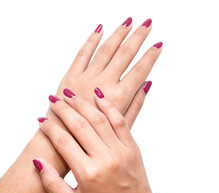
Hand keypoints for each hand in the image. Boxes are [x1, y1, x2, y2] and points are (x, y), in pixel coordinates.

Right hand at [33, 89, 178, 192]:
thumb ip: (52, 184)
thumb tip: (38, 161)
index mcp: (88, 174)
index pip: (63, 142)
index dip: (49, 128)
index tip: (41, 120)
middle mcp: (105, 159)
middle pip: (79, 125)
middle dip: (63, 110)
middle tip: (53, 100)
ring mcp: (121, 151)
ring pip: (99, 119)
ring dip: (82, 104)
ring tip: (69, 94)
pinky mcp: (132, 147)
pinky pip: (120, 121)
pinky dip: (108, 107)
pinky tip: (98, 95)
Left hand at [46, 17, 160, 128]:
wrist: (60, 142)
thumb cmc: (91, 139)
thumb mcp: (120, 127)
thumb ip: (136, 104)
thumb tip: (146, 84)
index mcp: (118, 97)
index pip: (140, 70)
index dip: (151, 56)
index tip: (158, 45)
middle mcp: (103, 84)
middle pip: (124, 54)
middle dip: (138, 37)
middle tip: (147, 24)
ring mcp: (85, 78)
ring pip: (105, 50)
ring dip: (118, 34)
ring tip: (128, 22)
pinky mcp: (70, 76)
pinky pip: (82, 54)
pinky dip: (91, 40)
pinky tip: (99, 30)